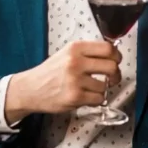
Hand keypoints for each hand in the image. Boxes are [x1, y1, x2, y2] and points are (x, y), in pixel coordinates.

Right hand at [6, 41, 120, 120]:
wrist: (30, 89)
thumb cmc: (50, 72)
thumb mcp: (67, 54)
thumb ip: (87, 52)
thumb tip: (112, 55)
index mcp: (76, 48)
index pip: (108, 49)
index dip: (117, 56)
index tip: (116, 61)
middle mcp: (76, 62)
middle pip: (112, 66)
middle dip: (115, 74)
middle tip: (112, 78)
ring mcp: (75, 80)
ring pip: (106, 85)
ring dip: (102, 89)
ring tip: (91, 88)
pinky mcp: (75, 96)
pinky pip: (99, 98)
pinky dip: (96, 99)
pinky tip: (86, 96)